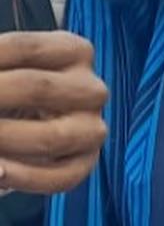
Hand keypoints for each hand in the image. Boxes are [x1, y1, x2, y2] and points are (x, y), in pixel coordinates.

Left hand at [0, 33, 106, 193]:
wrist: (29, 118)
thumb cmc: (10, 88)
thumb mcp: (5, 69)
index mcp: (74, 51)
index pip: (24, 48)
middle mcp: (91, 89)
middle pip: (36, 88)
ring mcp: (92, 129)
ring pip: (51, 138)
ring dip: (4, 138)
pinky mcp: (85, 164)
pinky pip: (59, 178)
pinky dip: (22, 178)